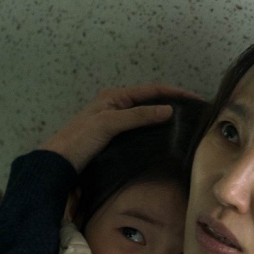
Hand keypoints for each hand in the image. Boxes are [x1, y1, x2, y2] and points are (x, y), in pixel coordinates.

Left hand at [40, 84, 199, 172]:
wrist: (57, 163)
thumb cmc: (80, 139)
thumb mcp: (109, 123)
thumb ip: (138, 116)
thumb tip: (169, 110)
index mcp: (115, 96)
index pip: (152, 90)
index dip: (175, 93)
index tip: (197, 99)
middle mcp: (116, 106)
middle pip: (150, 101)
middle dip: (172, 104)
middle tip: (195, 115)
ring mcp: (115, 122)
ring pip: (145, 117)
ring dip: (164, 120)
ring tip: (185, 127)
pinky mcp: (113, 139)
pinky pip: (139, 131)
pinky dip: (153, 132)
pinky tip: (164, 140)